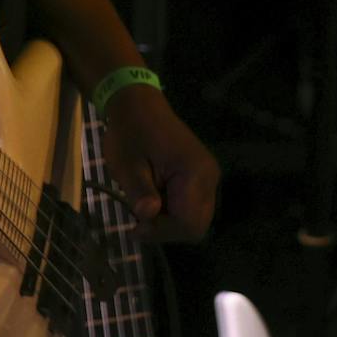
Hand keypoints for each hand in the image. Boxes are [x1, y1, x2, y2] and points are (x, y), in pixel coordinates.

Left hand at [101, 84, 218, 241]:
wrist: (137, 104)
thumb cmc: (130, 132)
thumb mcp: (127, 164)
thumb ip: (140, 191)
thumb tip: (148, 216)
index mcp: (195, 173)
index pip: (189, 223)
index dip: (162, 232)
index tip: (135, 227)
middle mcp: (209, 177)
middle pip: (196, 225)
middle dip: (166, 229)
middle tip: (138, 220)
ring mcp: (208, 176)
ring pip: (194, 217)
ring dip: (168, 220)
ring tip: (144, 205)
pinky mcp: (201, 176)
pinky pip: (192, 205)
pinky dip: (172, 209)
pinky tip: (153, 197)